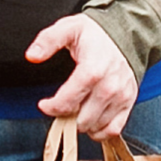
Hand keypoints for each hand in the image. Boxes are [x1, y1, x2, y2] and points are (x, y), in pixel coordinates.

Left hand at [26, 15, 138, 137]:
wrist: (126, 34)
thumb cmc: (96, 34)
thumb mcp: (68, 28)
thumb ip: (48, 41)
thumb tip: (31, 56)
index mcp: (93, 69)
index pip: (68, 102)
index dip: (52, 107)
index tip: (44, 104)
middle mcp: (109, 86)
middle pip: (81, 119)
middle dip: (66, 116)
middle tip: (61, 106)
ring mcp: (121, 96)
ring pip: (95, 127)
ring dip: (81, 124)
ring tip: (75, 110)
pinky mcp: (129, 102)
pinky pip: (113, 129)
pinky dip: (99, 131)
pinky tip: (90, 121)